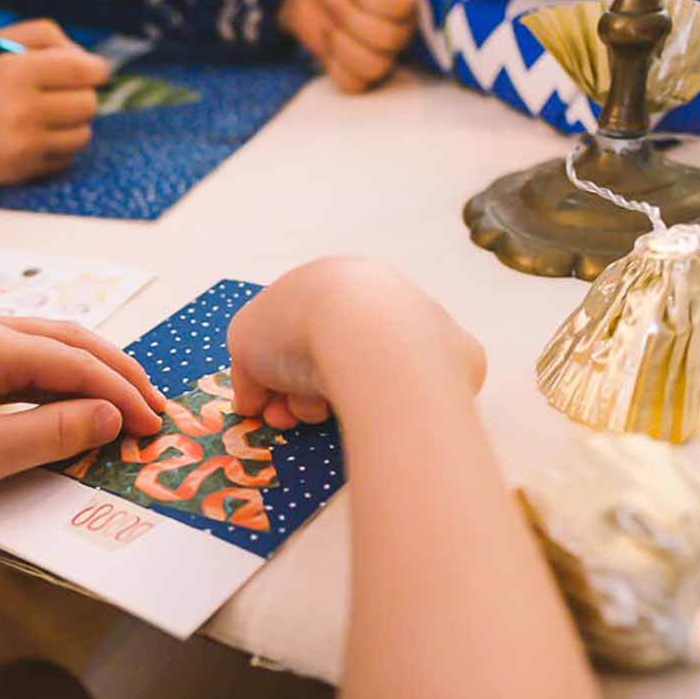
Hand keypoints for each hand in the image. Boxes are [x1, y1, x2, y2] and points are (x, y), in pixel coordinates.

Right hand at [0, 19, 107, 186]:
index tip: (94, 70)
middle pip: (88, 103)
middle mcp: (21, 110)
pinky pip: (68, 156)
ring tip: (48, 116)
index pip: (81, 69)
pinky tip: (37, 136)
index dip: (95, 69)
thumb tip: (89, 59)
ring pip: (84, 133)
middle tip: (62, 93)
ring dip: (73, 123)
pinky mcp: (27, 170)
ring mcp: (25, 144)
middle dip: (81, 95)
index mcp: (13, 72)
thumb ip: (45, 36)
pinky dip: (60, 146)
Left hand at [0, 311, 164, 510]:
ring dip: (84, 370)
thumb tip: (112, 416)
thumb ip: (56, 434)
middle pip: (67, 339)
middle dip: (115, 371)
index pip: (78, 363)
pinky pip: (13, 352)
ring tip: (119, 399)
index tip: (155, 426)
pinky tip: (60, 395)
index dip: (123, 394)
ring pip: (41, 342)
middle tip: (153, 405)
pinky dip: (49, 374)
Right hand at [227, 257, 484, 428]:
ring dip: (338, 401)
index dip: (272, 373)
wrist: (369, 340)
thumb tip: (253, 400)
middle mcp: (381, 296)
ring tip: (325, 412)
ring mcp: (422, 329)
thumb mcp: (244, 342)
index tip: (266, 406)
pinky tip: (377, 414)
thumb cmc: (298, 329)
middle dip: (303, 393)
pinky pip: (417, 395)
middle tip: (293, 417)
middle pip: (332, 358)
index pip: (296, 333)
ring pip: (369, 379)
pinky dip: (393, 409)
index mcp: (331, 280)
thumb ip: (245, 371)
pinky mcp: (455, 364)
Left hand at [279, 0, 417, 92]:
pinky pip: (353, 85)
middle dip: (349, 15)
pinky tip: (329, 42)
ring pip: (374, 66)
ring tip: (328, 22)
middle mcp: (400, 30)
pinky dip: (334, 65)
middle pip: (388, 38)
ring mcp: (382, 56)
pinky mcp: (359, 76)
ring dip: (341, 42)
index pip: (400, 4)